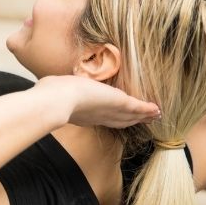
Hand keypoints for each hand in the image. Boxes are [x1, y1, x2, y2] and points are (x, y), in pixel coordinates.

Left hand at [34, 75, 159, 128]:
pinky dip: (146, 110)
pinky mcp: (118, 104)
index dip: (113, 119)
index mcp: (84, 115)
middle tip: (146, 119)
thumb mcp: (56, 92)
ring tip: (154, 115)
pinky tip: (156, 110)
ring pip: (129, 116)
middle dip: (133, 119)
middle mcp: (98, 117)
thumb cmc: (52, 95)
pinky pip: (136, 108)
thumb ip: (58, 90)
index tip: (122, 119)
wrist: (58, 100)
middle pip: (120, 120)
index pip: (102, 118)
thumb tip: (49, 83)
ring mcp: (108, 112)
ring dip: (142, 115)